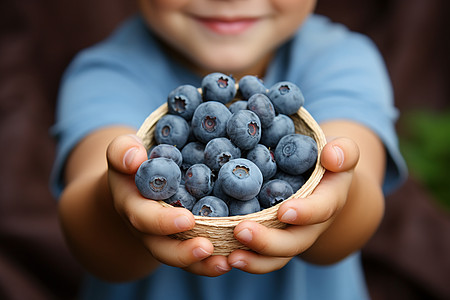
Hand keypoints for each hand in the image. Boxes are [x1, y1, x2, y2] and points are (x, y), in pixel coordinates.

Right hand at [106, 134, 230, 276]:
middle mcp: (146, 229)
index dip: (163, 222)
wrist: (135, 182)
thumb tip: (134, 157)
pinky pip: (193, 259)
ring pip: (179, 259)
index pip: (143, 218)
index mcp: (131, 205)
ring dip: (201, 264)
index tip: (187, 219)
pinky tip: (231, 260)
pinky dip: (210, 263)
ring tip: (224, 263)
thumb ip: (123, 149)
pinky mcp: (180, 241)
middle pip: (160, 248)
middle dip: (183, 251)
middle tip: (207, 247)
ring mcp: (162, 238)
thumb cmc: (133, 160)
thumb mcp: (124, 150)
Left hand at [227, 137, 359, 272]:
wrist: (324, 182)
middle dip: (268, 241)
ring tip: (230, 257)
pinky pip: (262, 257)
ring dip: (254, 259)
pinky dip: (246, 260)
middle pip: (294, 242)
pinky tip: (224, 258)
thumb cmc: (328, 161)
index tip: (284, 210)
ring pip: (277, 257)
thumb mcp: (342, 150)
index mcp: (329, 201)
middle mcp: (312, 226)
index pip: (321, 210)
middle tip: (240, 231)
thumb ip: (344, 151)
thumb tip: (332, 156)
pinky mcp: (275, 240)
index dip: (305, 212)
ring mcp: (293, 236)